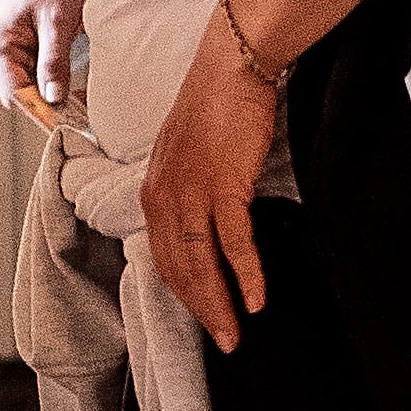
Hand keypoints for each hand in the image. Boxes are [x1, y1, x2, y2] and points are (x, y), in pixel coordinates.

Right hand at [0, 0, 88, 110]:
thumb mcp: (57, 21)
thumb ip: (54, 60)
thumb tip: (53, 96)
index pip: (14, 93)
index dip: (39, 109)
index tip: (65, 120)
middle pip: (21, 95)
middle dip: (49, 102)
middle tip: (80, 108)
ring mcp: (4, 55)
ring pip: (29, 88)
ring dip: (52, 91)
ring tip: (78, 92)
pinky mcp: (17, 54)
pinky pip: (33, 77)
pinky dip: (52, 80)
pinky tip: (69, 79)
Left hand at [141, 20, 279, 355]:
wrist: (230, 68)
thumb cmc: (216, 108)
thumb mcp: (189, 158)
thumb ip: (189, 194)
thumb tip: (206, 228)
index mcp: (153, 192)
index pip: (164, 258)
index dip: (184, 294)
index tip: (204, 318)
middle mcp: (164, 197)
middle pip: (179, 270)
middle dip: (201, 311)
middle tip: (224, 342)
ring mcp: (192, 193)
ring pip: (201, 264)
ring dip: (219, 305)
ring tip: (235, 334)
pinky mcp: (223, 185)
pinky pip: (233, 242)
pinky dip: (245, 274)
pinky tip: (256, 299)